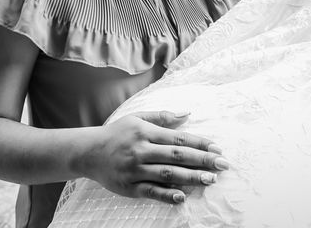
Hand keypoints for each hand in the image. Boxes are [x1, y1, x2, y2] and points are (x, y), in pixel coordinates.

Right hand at [77, 111, 229, 203]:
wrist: (88, 152)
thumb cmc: (117, 133)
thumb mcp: (137, 117)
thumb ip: (162, 117)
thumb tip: (187, 114)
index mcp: (145, 132)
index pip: (177, 138)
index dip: (199, 144)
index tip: (217, 149)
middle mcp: (141, 150)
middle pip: (176, 156)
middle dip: (202, 160)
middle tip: (222, 165)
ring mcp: (134, 170)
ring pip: (167, 175)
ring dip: (191, 178)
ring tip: (210, 179)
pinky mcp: (129, 187)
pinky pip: (151, 191)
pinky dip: (167, 195)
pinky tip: (183, 196)